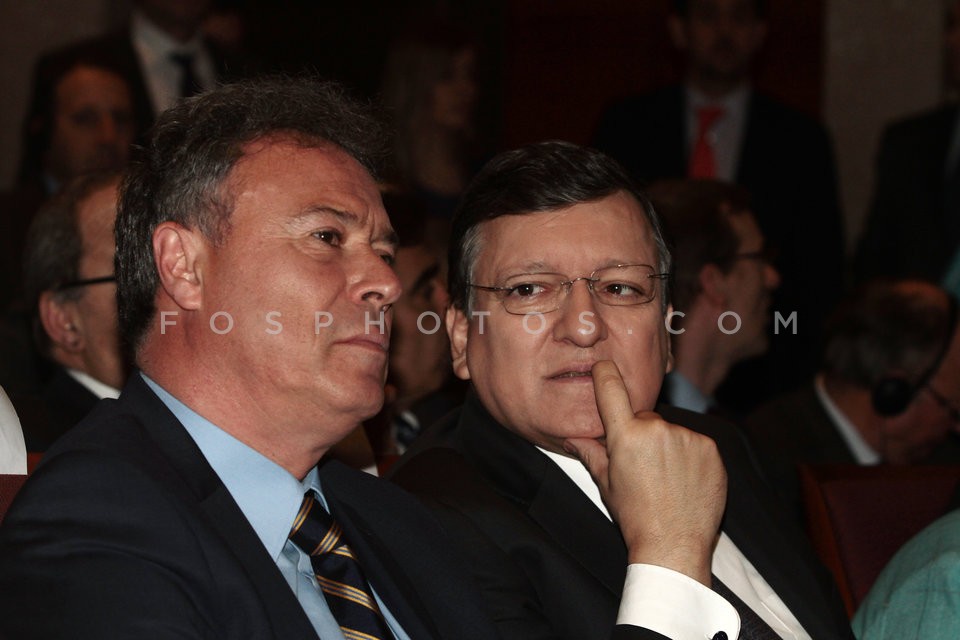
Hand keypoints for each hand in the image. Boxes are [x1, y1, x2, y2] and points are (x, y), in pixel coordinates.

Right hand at [564, 360, 725, 585]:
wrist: (674, 546)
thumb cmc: (635, 517)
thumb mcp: (606, 483)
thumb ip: (589, 452)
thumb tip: (570, 437)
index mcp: (626, 436)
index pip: (611, 386)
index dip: (606, 373)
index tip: (605, 367)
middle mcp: (657, 429)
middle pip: (644, 417)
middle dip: (641, 433)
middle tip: (641, 465)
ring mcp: (687, 438)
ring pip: (670, 431)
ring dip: (667, 446)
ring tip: (665, 479)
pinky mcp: (711, 448)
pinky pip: (694, 442)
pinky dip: (689, 456)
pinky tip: (684, 481)